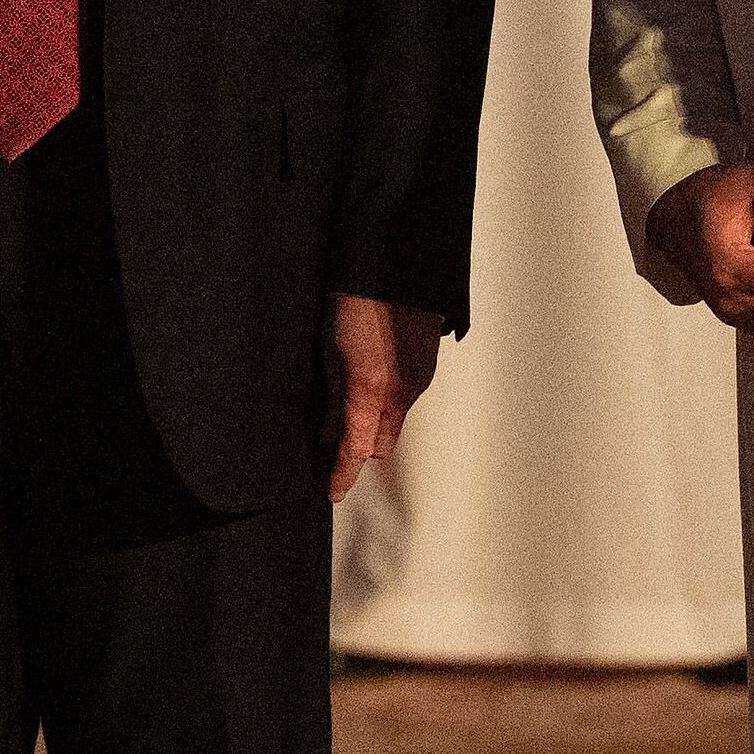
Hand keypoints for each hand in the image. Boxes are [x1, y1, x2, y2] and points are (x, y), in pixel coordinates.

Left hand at [323, 291, 443, 500]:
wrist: (395, 264)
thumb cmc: (354, 301)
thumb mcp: (329, 352)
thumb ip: (331, 397)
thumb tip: (326, 428)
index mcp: (372, 392)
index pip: (356, 449)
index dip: (342, 473)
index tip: (332, 490)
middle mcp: (402, 392)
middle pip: (382, 443)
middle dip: (359, 452)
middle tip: (332, 452)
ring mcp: (418, 379)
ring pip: (395, 420)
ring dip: (373, 423)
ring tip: (346, 410)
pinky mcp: (427, 365)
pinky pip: (407, 397)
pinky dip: (388, 401)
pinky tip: (371, 382)